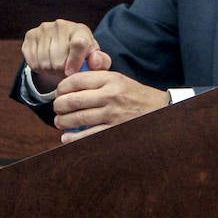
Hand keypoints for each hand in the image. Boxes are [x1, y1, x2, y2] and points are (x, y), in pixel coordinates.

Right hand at [21, 18, 112, 92]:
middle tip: (65, 69)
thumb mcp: (94, 58)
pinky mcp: (30, 35)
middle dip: (62, 71)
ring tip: (57, 66)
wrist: (64, 45)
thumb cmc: (82, 54)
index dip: (75, 62)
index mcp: (80, 30)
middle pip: (58, 60)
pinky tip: (46, 62)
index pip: (78, 44)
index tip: (71, 73)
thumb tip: (95, 62)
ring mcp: (44, 29)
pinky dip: (38, 68)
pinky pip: (32, 62)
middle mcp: (61, 25)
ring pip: (44, 63)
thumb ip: (101, 62)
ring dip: (50, 70)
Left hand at [51, 70, 170, 142]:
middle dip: (59, 105)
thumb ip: (98, 79)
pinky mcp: (114, 130)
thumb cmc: (136, 95)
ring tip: (60, 122)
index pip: (77, 80)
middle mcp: (111, 95)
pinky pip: (87, 135)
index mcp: (111, 79)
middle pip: (73, 99)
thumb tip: (71, 82)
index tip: (58, 92)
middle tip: (57, 108)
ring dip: (63, 121)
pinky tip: (67, 137)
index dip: (62, 87)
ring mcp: (113, 114)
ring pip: (78, 118)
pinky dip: (73, 138)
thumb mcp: (120, 80)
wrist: (161, 110)